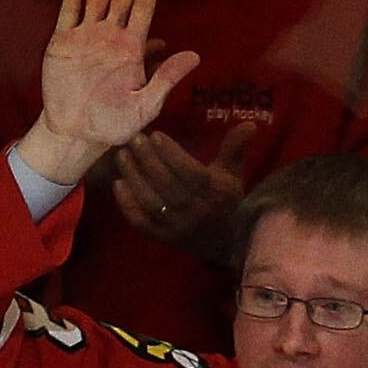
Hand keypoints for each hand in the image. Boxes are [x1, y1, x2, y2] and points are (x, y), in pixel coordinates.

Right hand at [23, 0, 200, 191]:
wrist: (74, 135)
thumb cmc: (111, 126)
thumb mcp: (144, 109)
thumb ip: (165, 80)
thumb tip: (195, 56)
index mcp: (131, 47)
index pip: (143, 5)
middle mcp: (110, 36)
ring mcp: (86, 36)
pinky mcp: (63, 43)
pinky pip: (70, 10)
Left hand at [108, 121, 256, 263]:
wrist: (225, 244)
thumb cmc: (228, 202)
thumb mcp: (234, 173)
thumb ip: (236, 147)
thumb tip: (249, 123)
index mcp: (213, 192)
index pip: (189, 172)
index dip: (171, 154)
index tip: (155, 136)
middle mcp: (194, 210)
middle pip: (166, 184)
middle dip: (148, 160)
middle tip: (134, 140)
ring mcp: (175, 226)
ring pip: (150, 201)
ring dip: (134, 178)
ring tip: (122, 157)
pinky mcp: (162, 238)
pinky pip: (141, 222)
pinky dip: (128, 205)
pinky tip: (118, 185)